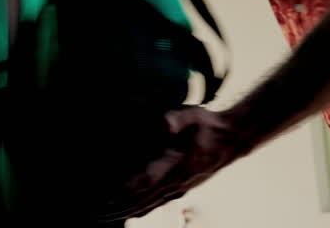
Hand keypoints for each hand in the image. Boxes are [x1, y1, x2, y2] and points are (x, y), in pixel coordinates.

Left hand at [100, 106, 248, 219]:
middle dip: (119, 206)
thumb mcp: (195, 114)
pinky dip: (140, 210)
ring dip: (127, 211)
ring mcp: (179, 188)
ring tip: (105, 214)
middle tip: (97, 210)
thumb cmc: (210, 125)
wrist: (232, 139)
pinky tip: (130, 213)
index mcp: (177, 164)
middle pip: (144, 199)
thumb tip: (166, 122)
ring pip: (149, 205)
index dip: (128, 189)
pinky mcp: (180, 189)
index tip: (109, 195)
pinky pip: (156, 204)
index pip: (148, 181)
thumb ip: (179, 118)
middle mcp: (177, 181)